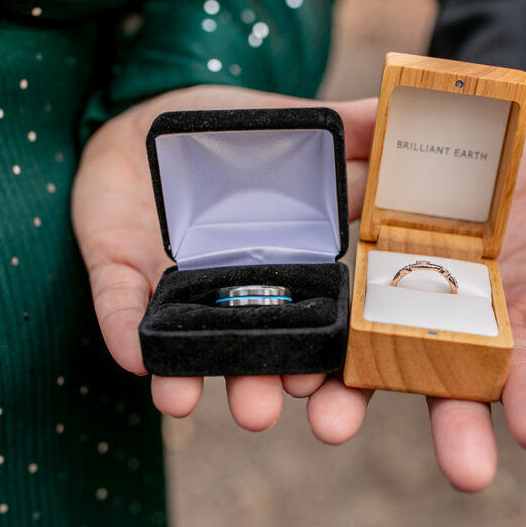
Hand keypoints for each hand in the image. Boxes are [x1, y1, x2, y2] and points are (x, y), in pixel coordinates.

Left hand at [72, 85, 376, 429]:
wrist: (147, 117)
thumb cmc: (231, 132)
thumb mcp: (297, 125)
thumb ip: (352, 129)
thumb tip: (404, 111)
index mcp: (292, 263)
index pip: (324, 329)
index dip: (334, 370)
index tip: (345, 401)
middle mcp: (240, 291)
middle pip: (260, 351)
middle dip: (264, 386)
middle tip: (267, 414)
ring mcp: (182, 287)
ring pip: (194, 344)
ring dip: (197, 375)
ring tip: (196, 405)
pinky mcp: (124, 273)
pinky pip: (122, 308)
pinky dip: (127, 332)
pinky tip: (135, 359)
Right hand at [301, 133, 525, 490]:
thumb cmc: (457, 168)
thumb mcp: (405, 145)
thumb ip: (363, 136)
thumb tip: (320, 127)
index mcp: (396, 294)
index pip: (356, 350)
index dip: (333, 385)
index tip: (312, 414)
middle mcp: (449, 326)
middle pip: (443, 386)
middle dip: (452, 430)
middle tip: (462, 474)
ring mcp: (507, 324)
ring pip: (516, 376)